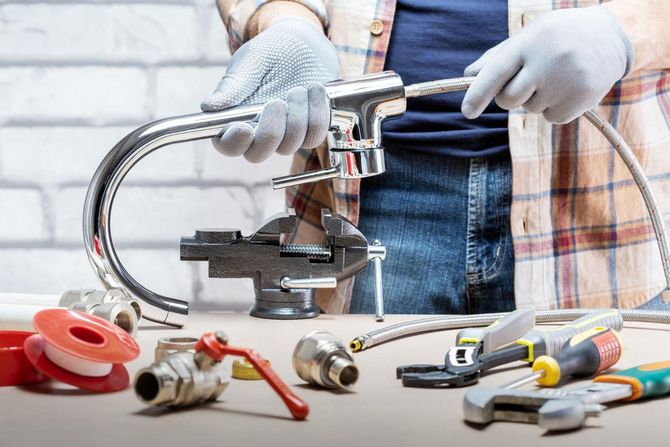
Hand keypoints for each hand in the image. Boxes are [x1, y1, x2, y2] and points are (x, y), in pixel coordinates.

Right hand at [201, 18, 338, 162]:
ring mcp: (284, 135)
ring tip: (299, 88)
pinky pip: (314, 136)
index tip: (245, 127)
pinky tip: (315, 90)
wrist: (304, 44)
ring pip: (289, 146)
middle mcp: (258, 133)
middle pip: (258, 154)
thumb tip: (208, 106)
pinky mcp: (309, 131)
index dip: (234, 142)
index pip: (227, 145)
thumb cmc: (270, 53)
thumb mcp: (251, 62)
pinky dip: (317, 113)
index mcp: (234, 118)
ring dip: (297, 117)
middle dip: (270, 131)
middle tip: (277, 102)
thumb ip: (233, 85)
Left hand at [461, 5, 633, 123]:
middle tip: (528, 80)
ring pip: (529, 109)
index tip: (467, 111)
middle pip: (508, 99)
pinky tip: (567, 88)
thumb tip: (468, 76)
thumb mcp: (529, 36)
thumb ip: (498, 57)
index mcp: (530, 42)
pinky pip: (549, 118)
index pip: (495, 73)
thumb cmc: (558, 37)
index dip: (477, 95)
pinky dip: (553, 108)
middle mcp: (548, 62)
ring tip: (556, 76)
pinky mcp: (580, 102)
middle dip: (509, 96)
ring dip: (535, 99)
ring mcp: (566, 83)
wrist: (611, 37)